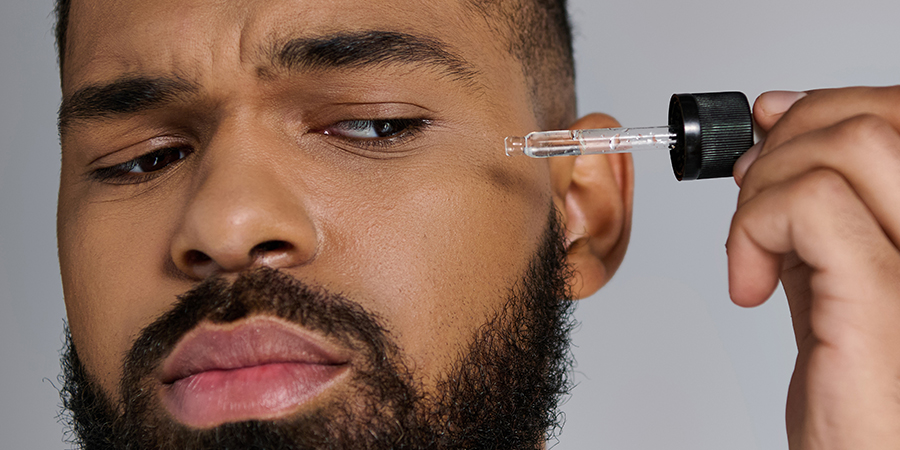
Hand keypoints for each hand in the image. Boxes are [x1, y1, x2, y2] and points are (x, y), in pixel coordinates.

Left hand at [727, 87, 899, 449]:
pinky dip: (754, 227)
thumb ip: (820, 210)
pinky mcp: (886, 299)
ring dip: (767, 185)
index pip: (898, 117)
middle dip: (787, 139)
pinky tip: (750, 282)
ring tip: (752, 246)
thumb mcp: (841, 279)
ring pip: (847, 148)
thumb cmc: (864, 393)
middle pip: (874, 122)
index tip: (772, 128)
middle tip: (752, 192)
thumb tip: (776, 132)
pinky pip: (813, 205)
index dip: (827, 107)